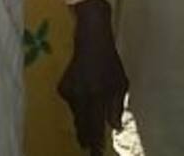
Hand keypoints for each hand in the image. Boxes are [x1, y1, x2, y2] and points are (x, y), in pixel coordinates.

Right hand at [59, 3, 127, 154]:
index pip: (95, 125)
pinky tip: (84, 105)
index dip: (95, 142)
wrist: (90, 39)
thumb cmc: (109, 60)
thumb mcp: (121, 82)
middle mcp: (81, 96)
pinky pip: (72, 105)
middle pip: (82, 125)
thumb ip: (117, 106)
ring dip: (82, 125)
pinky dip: (78, 108)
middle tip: (89, 150)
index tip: (95, 154)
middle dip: (86, 138)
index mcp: (97, 95)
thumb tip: (115, 128)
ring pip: (76, 116)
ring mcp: (69, 92)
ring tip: (86, 137)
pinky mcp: (62, 88)